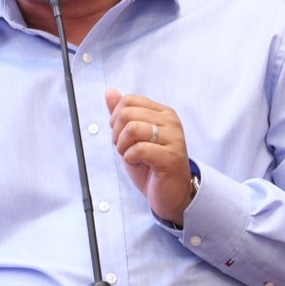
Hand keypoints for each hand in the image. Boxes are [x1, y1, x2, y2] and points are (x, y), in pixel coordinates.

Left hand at [105, 88, 194, 224]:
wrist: (171, 193)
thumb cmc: (152, 165)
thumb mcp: (132, 137)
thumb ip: (122, 114)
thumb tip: (110, 92)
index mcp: (163, 113)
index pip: (129, 100)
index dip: (116, 118)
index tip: (122, 135)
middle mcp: (171, 121)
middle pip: (127, 113)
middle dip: (117, 133)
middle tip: (125, 148)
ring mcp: (173, 138)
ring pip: (132, 128)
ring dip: (124, 146)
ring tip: (131, 156)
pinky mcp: (171, 157)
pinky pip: (139, 149)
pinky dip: (130, 158)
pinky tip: (139, 163)